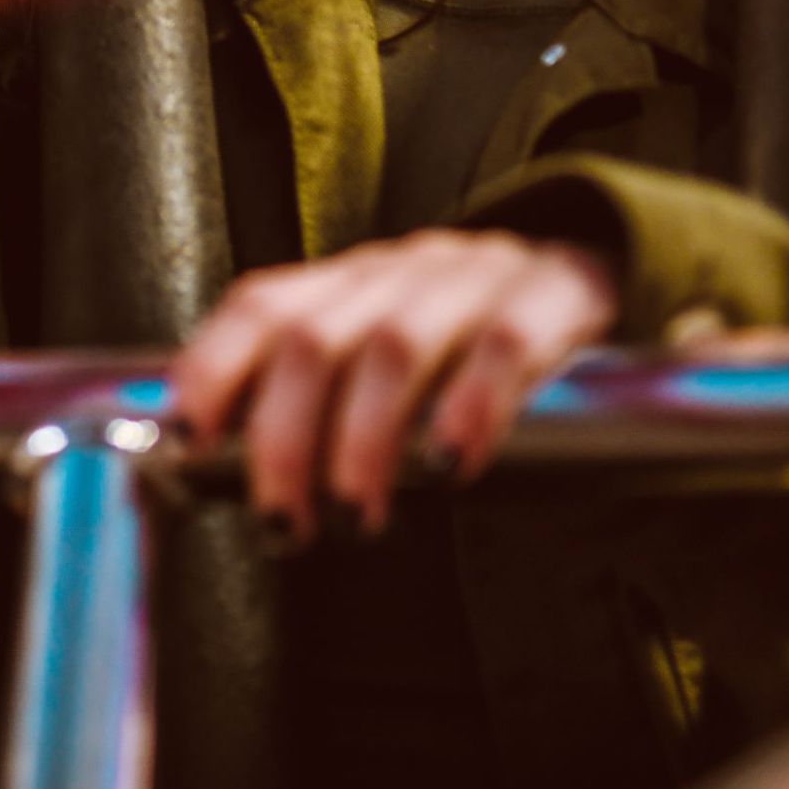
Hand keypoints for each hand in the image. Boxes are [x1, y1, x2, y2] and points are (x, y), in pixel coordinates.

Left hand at [167, 230, 614, 536]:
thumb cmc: (470, 344)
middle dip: (285, 440)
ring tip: (358, 516)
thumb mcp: (389, 356)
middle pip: (314, 339)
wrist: (597, 272)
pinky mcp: (552, 295)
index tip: (191, 440)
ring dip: (364, 440)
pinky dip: (470, 406)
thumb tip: (231, 470)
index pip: (260, 304)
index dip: (215, 367)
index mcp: (349, 280)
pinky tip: (452, 465)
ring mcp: (474, 275)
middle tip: (284, 520)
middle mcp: (399, 268)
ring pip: (395, 345)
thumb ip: (327, 400)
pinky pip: (504, 345)